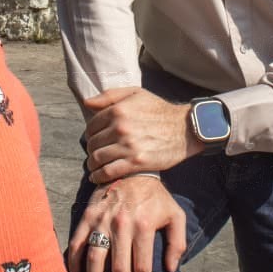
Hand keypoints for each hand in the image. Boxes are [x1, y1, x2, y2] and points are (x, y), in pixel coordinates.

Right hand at [65, 176, 186, 271]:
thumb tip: (170, 269)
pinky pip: (78, 243)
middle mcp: (121, 224)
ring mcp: (102, 220)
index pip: (142, 266)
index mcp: (143, 226)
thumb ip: (177, 243)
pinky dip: (74, 262)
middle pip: (118, 267)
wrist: (132, 169)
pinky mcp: (88, 215)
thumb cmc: (156, 196)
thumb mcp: (176, 215)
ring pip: (95, 259)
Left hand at [83, 88, 203, 183]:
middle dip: (91, 149)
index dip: (90, 134)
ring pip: (98, 158)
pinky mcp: (136, 162)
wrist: (185, 129)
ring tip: (94, 166)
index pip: (91, 126)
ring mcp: (128, 146)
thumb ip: (109, 96)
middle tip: (95, 153)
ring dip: (93, 164)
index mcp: (118, 110)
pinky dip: (99, 176)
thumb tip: (87, 103)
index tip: (94, 139)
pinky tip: (97, 177)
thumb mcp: (136, 94)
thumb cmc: (160, 110)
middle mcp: (121, 128)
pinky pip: (109, 172)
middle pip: (93, 143)